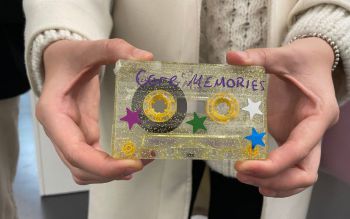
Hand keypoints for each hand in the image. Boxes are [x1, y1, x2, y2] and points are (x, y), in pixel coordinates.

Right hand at [37, 39, 152, 183]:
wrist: (59, 62)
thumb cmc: (69, 58)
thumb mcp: (90, 49)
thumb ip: (116, 49)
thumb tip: (146, 58)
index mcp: (54, 114)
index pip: (74, 151)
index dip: (102, 165)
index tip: (132, 164)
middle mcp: (58, 132)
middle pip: (80, 167)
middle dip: (111, 172)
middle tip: (142, 162)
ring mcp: (68, 137)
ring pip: (85, 170)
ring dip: (111, 173)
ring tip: (141, 162)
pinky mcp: (81, 136)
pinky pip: (93, 159)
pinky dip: (110, 166)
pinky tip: (131, 162)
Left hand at [227, 38, 339, 196]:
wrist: (314, 62)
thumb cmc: (302, 60)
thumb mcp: (283, 55)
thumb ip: (259, 57)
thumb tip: (231, 57)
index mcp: (318, 114)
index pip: (301, 149)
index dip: (275, 164)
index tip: (245, 166)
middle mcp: (314, 132)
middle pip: (306, 172)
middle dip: (276, 180)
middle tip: (242, 174)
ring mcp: (305, 138)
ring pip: (300, 175)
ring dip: (276, 184)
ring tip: (245, 178)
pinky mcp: (293, 138)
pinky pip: (289, 167)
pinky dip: (275, 177)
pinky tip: (254, 176)